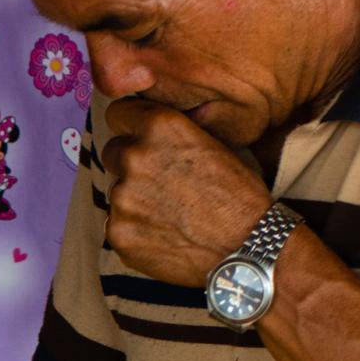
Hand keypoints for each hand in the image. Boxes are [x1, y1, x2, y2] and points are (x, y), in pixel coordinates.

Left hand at [100, 98, 272, 286]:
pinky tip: (163, 236)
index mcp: (161, 127)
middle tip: (159, 183)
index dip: (130, 126)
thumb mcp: (214, 144)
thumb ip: (174, 135)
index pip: (119, 113)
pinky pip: (117, 225)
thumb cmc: (239, 196)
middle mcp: (135, 157)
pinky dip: (135, 230)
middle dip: (130, 164)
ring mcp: (122, 197)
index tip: (138, 138)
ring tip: (169, 215)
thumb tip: (150, 129)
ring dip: (134, 200)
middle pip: (113, 152)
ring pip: (117, 191)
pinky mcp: (118, 232)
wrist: (247, 247)